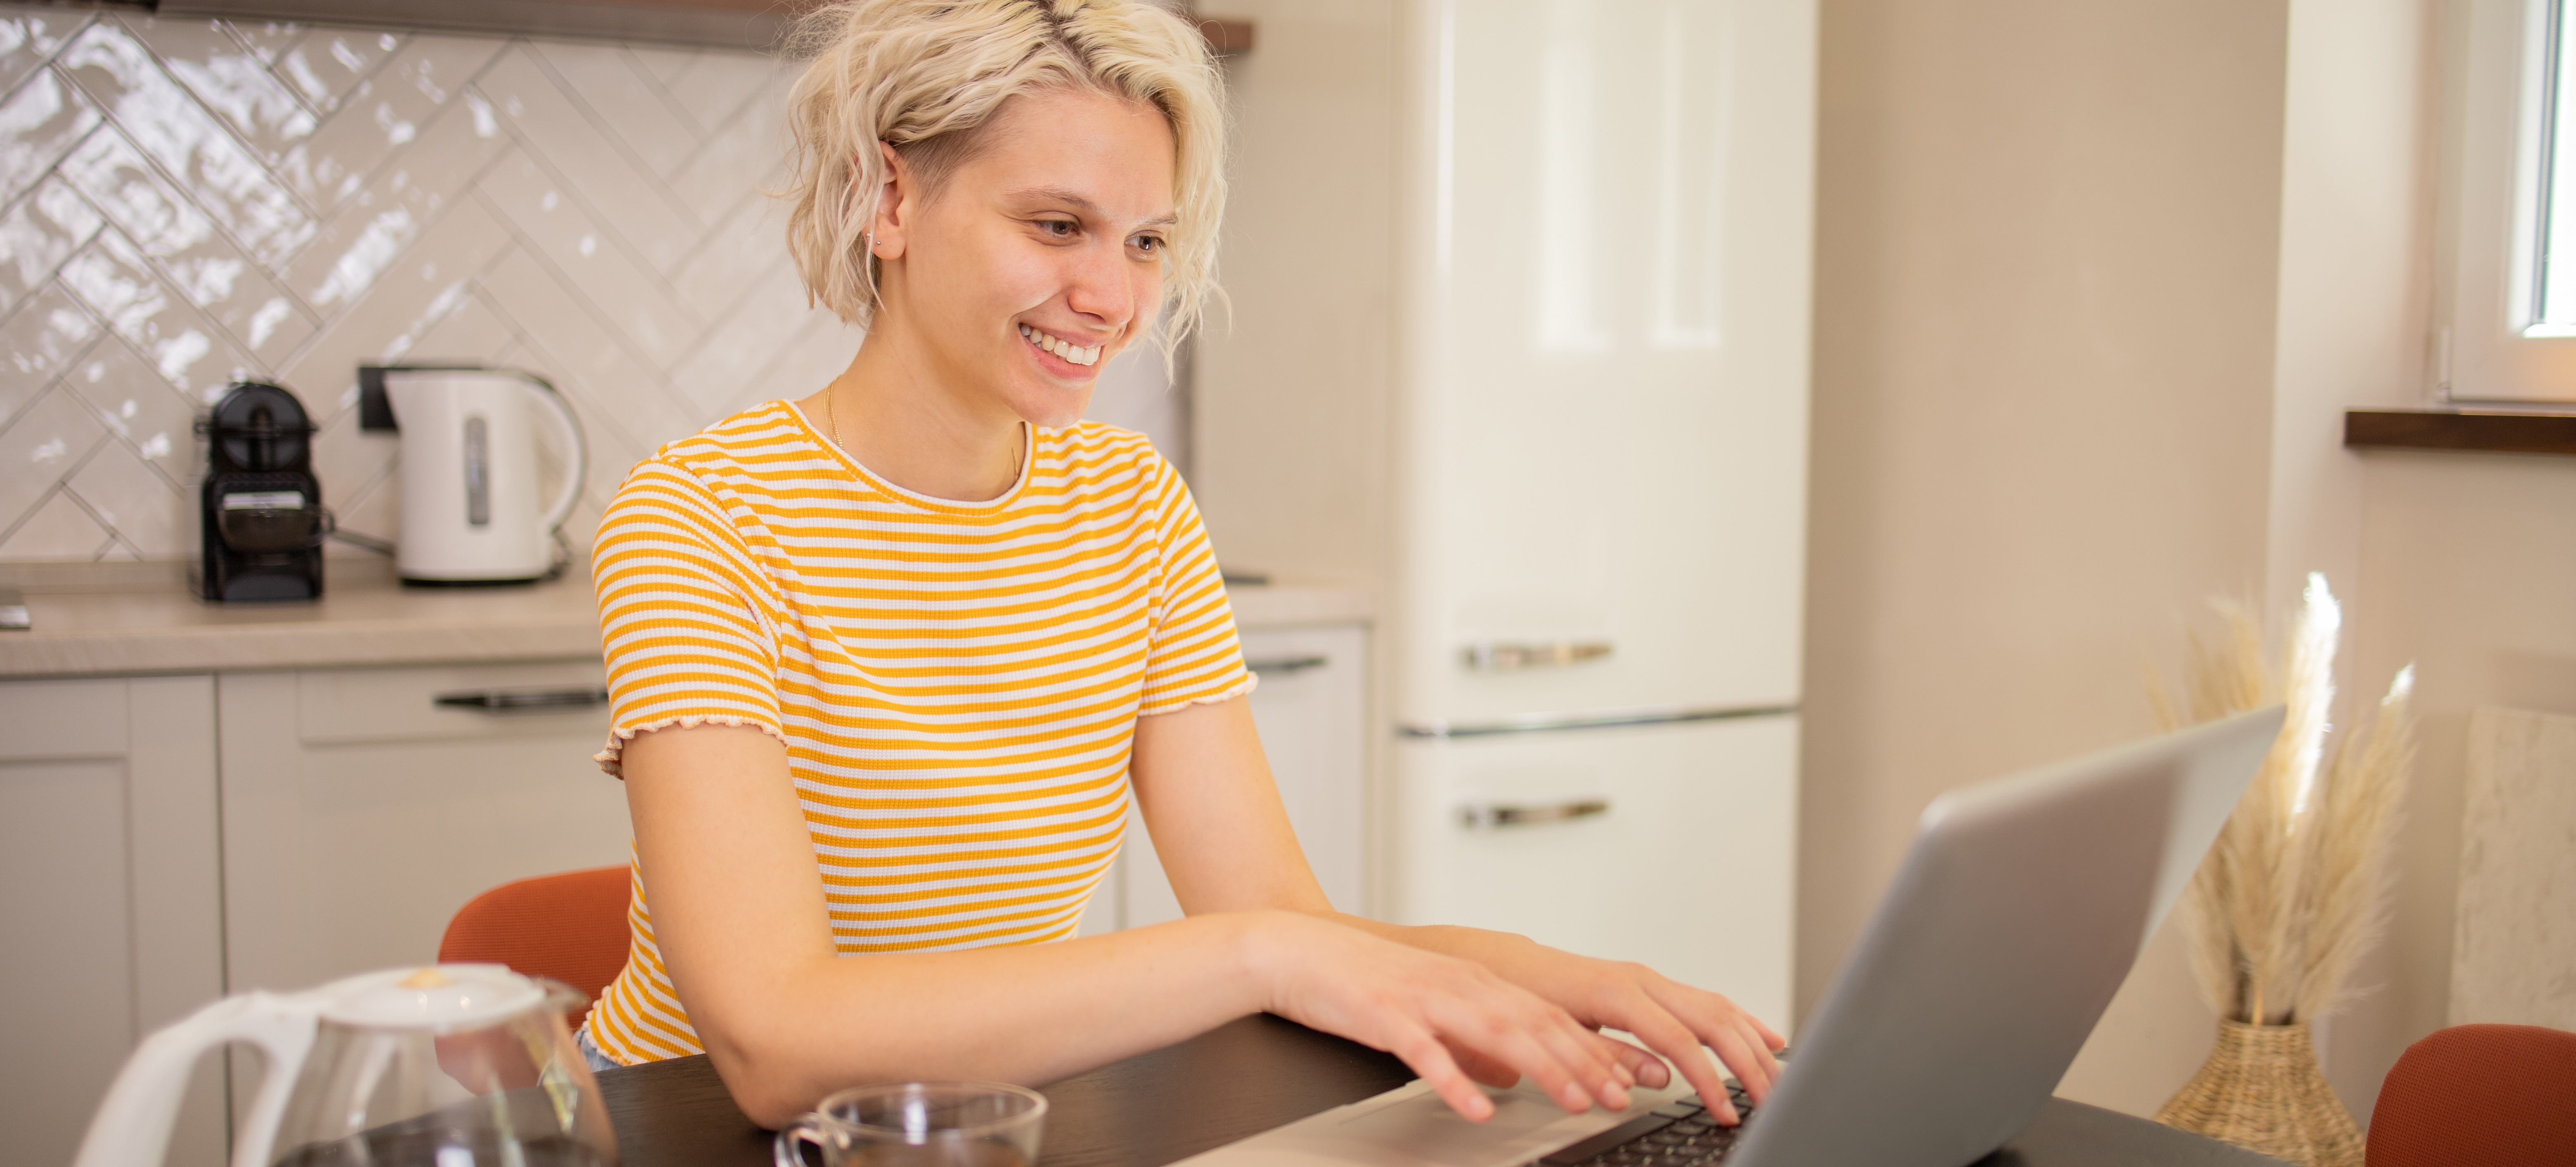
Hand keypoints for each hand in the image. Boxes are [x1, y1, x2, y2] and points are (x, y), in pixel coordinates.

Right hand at [1240, 913, 1664, 1121]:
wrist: (1295, 952)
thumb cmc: (1360, 983)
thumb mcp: (1429, 1006)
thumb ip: (1472, 1037)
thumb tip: (1509, 1076)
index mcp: (1474, 982)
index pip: (1547, 1016)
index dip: (1590, 1048)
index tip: (1624, 1080)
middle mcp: (1459, 985)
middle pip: (1535, 1024)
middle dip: (1584, 1062)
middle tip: (1618, 1096)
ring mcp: (1424, 998)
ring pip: (1497, 1034)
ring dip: (1543, 1069)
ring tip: (1575, 1102)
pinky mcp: (1385, 1016)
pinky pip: (1427, 1053)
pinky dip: (1456, 1082)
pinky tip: (1477, 1108)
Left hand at [1457, 936, 1786, 1125]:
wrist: (1504, 965)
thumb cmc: (1520, 998)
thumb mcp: (1554, 1037)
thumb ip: (1606, 1059)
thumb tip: (1656, 1080)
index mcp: (1616, 994)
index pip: (1679, 1040)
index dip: (1708, 1079)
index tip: (1727, 1110)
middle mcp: (1639, 981)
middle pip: (1710, 1020)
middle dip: (1746, 1063)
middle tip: (1769, 1102)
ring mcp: (1648, 979)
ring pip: (1716, 1007)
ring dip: (1752, 1043)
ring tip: (1778, 1078)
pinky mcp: (1651, 985)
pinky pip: (1707, 1001)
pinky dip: (1740, 1021)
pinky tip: (1765, 1038)